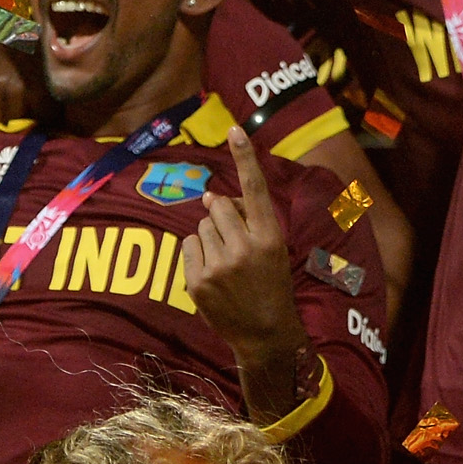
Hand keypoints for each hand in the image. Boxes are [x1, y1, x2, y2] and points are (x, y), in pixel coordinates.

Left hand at [181, 128, 302, 362]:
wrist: (265, 334)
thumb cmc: (270, 284)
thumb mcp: (273, 249)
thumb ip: (246, 220)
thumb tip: (208, 197)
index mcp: (269, 237)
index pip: (255, 190)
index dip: (245, 157)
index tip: (234, 129)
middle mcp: (244, 248)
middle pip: (218, 206)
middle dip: (221, 216)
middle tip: (235, 242)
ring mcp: (219, 266)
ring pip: (202, 225)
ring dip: (210, 236)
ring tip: (226, 262)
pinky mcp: (198, 282)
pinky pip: (189, 246)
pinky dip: (197, 254)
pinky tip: (213, 274)